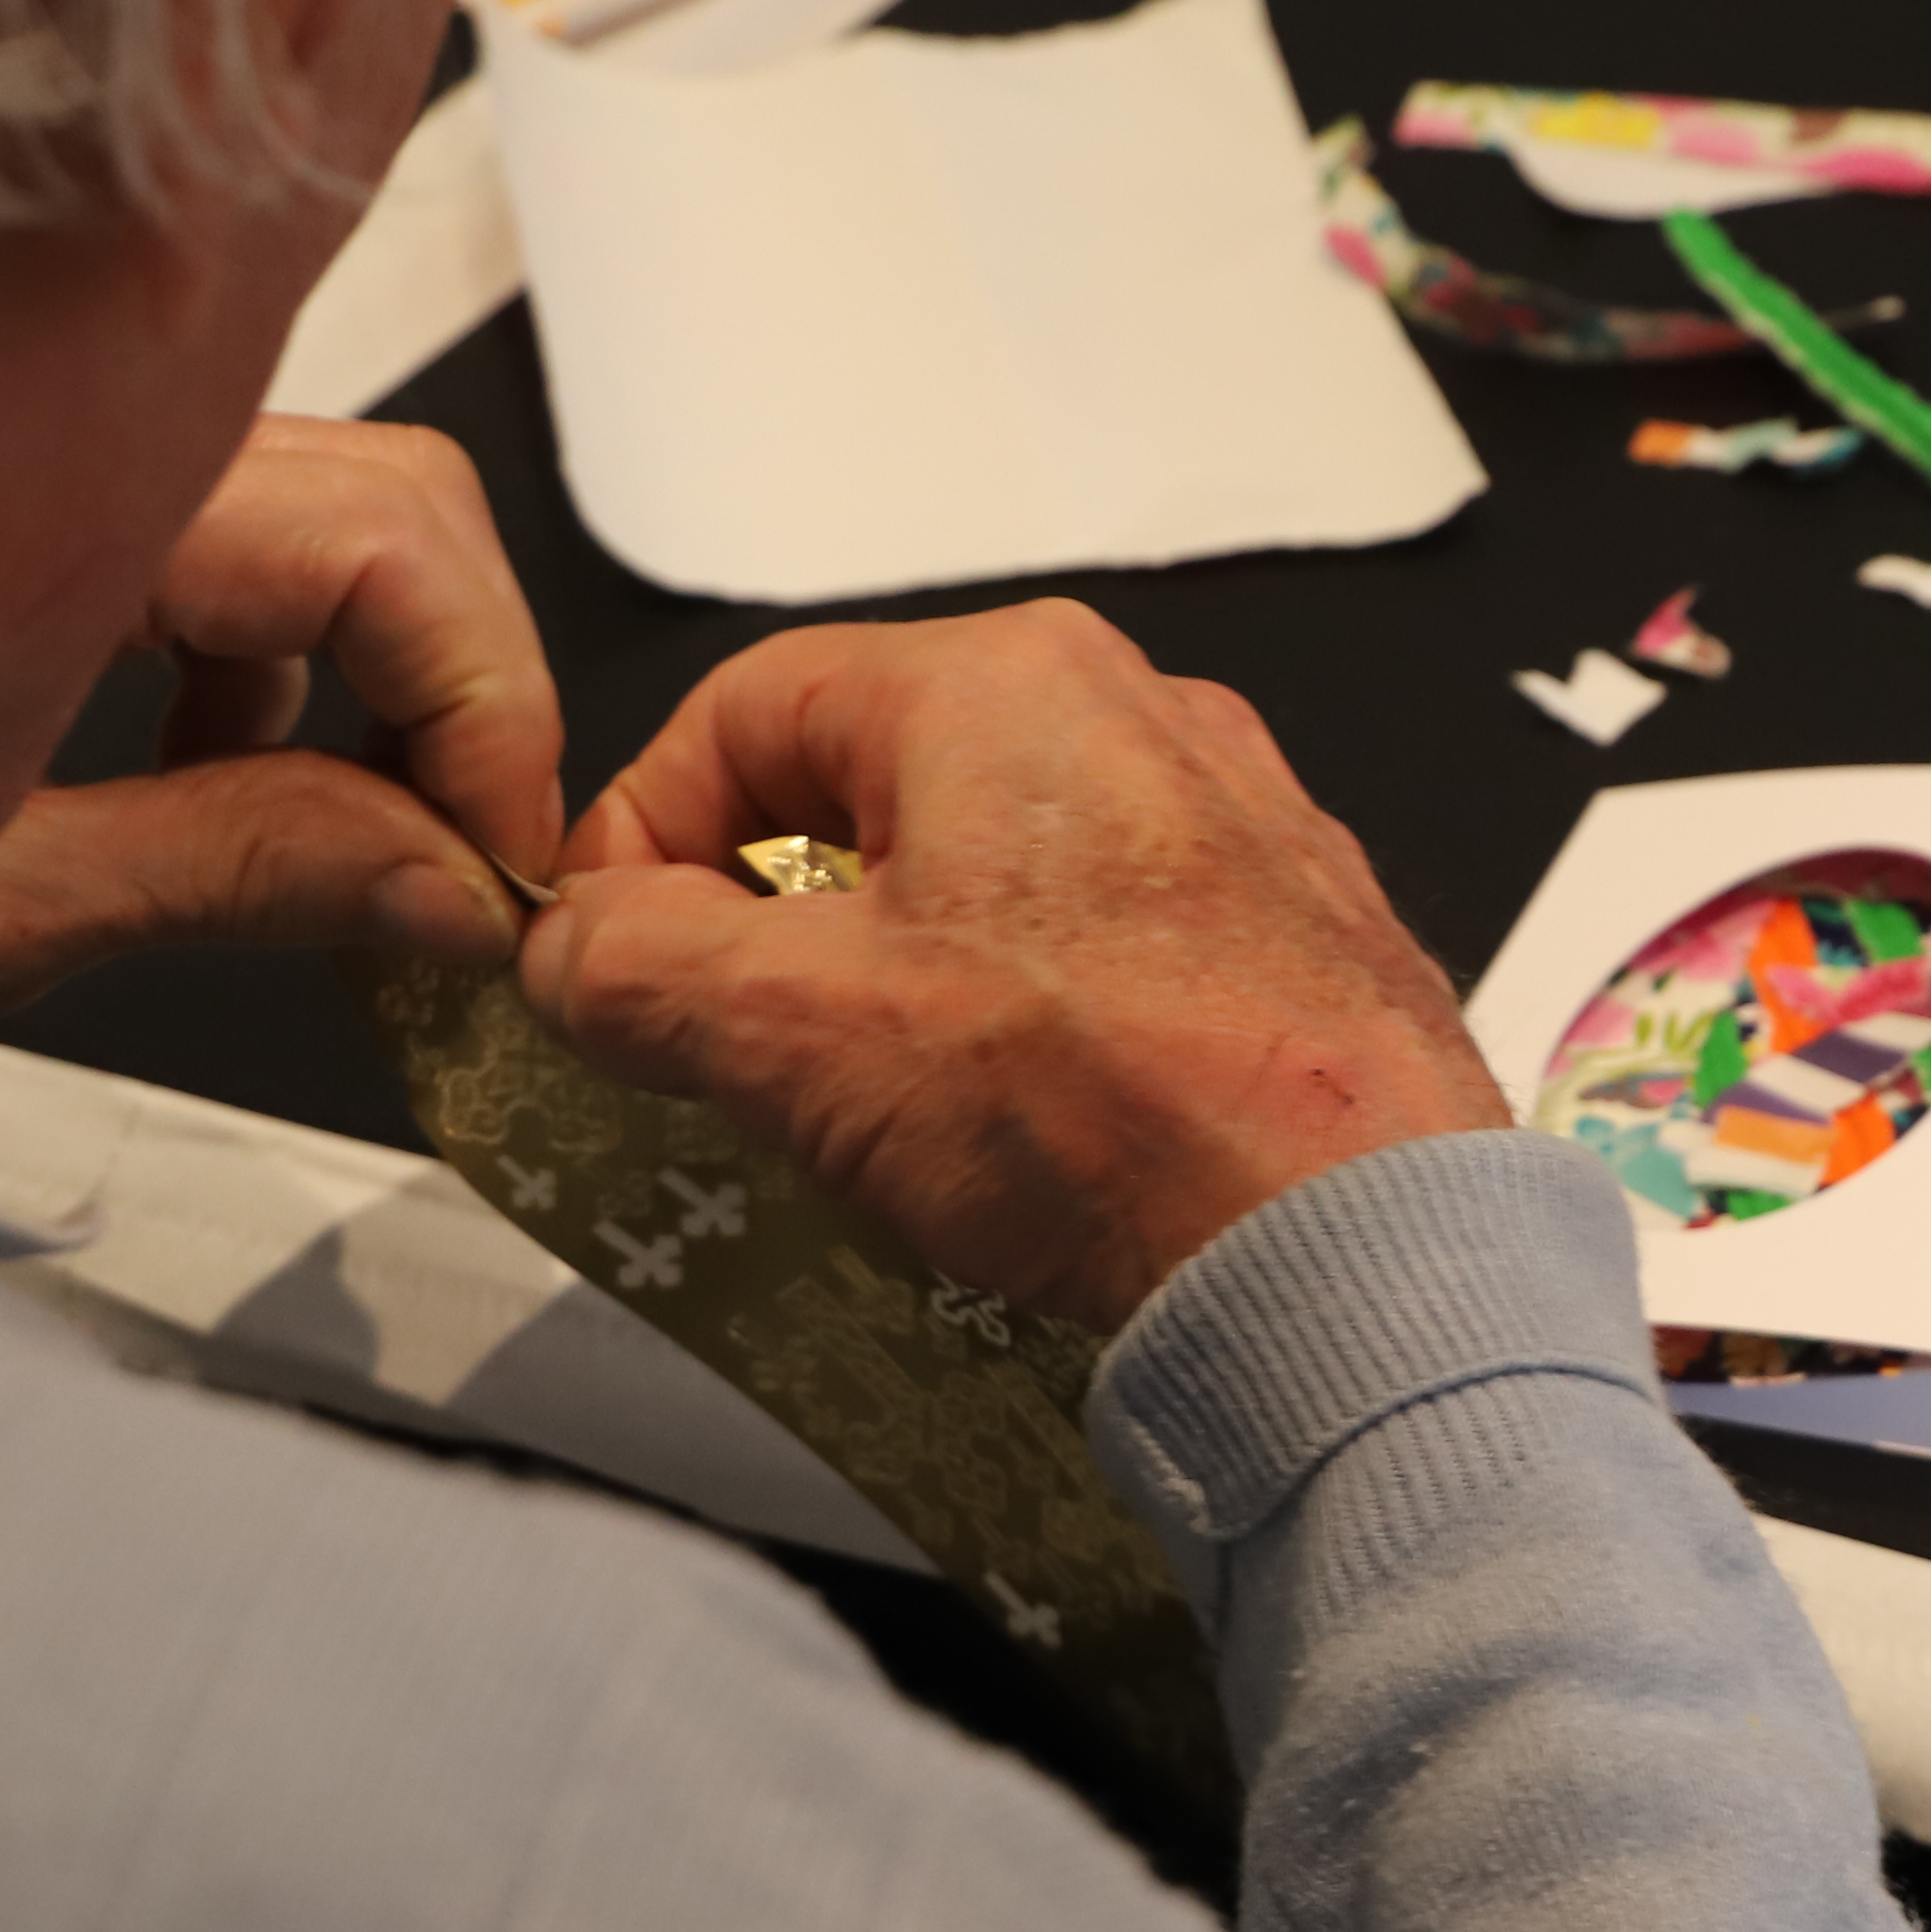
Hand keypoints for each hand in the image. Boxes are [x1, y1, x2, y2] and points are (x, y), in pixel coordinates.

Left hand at [0, 417, 565, 1088]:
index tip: (501, 858)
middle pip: (378, 494)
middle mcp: (26, 420)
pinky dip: (243, 653)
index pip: (385, 539)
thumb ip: (228, 871)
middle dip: (450, 679)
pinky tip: (184, 775)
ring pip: (300, 504)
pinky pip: (191, 525)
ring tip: (327, 844)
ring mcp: (4, 441)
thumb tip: (439, 870)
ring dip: (352, 667)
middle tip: (456, 861)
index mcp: (34, 495)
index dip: (486, 703)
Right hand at [518, 605, 1506, 1331]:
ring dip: (907, 978)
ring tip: (886, 1112)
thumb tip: (576, 948)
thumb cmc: (1111, 1111)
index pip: (744, 712)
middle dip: (779, 919)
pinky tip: (1035, 1132)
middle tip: (736, 1050)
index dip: (642, 834)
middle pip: (874, 787)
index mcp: (1002, 682)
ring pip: (998, 872)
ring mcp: (1236, 822)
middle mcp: (1138, 715)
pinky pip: (1117, 948)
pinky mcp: (1296, 934)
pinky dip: (1042, 1023)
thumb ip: (636, 966)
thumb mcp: (792, 1033)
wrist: (1355, 1249)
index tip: (609, 956)